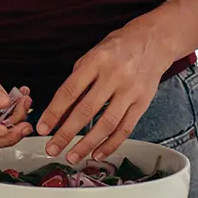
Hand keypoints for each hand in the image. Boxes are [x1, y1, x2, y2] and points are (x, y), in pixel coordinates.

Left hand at [36, 23, 172, 164]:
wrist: (155, 40)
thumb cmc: (120, 46)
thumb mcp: (93, 53)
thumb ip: (78, 79)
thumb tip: (60, 109)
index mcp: (96, 61)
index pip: (69, 91)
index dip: (54, 112)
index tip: (43, 127)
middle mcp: (114, 76)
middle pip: (86, 111)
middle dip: (66, 134)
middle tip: (52, 148)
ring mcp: (130, 91)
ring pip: (106, 124)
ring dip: (87, 144)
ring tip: (72, 156)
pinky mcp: (142, 103)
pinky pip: (125, 129)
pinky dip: (110, 144)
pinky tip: (97, 153)